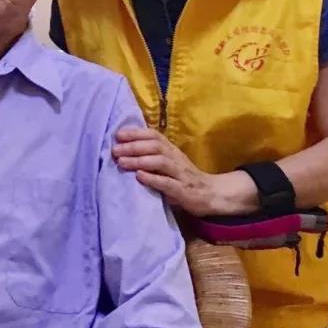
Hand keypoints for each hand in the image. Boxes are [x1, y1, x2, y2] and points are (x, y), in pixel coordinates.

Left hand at [112, 127, 255, 215]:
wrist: (212, 194)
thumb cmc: (184, 178)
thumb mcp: (169, 163)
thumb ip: (152, 156)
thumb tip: (124, 150)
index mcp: (171, 150)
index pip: (154, 135)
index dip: (136, 133)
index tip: (118, 135)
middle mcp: (176, 158)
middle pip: (155, 146)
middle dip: (133, 146)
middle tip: (115, 150)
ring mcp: (181, 174)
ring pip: (160, 162)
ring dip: (139, 160)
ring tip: (122, 162)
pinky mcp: (184, 190)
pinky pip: (167, 183)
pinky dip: (152, 179)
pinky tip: (139, 177)